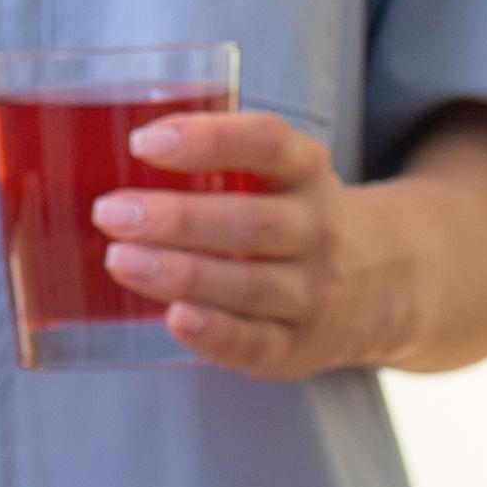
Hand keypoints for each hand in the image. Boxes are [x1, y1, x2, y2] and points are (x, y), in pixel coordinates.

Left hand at [94, 110, 404, 378]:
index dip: (207, 140)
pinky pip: (256, 342)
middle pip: (249, 222)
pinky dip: (214, 333)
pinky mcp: (298, 346)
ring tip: (120, 259)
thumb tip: (100, 155)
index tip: (144, 143)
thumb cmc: (294, 217)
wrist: (385, 283)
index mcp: (307, 173)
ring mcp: (312, 292)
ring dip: (180, 273)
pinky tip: (173, 318)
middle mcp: (317, 230)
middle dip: (176, 217)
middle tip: (109, 212)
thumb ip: (218, 163)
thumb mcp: (281, 175)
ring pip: (248, 284)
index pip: (266, 144)